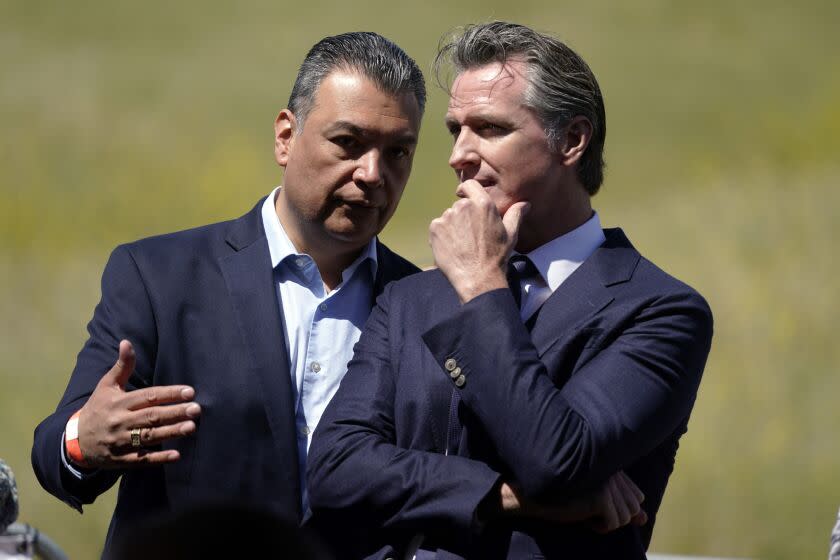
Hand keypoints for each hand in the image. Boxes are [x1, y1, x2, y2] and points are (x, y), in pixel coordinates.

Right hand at [74, 340, 200, 467]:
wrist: (75, 441)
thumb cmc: (98, 408)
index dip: (169, 394)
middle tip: (196, 409)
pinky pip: (142, 459)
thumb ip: (122, 366)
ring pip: (149, 437)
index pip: (148, 396)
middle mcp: (120, 421)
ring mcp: (120, 442)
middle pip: (151, 416)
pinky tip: (177, 456)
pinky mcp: (121, 459)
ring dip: (171, 432)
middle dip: (174, 412)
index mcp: (119, 402)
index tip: (189, 391)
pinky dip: (158, 458)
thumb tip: (127, 342)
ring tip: (191, 428)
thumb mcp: (106, 386)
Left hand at [429, 180, 529, 302]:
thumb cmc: (496, 256)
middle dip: (464, 216)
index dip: (470, 192)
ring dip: (453, 226)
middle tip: (471, 234)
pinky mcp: (435, 228)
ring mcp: (447, 217)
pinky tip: (452, 247)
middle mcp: (463, 206)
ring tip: (462, 244)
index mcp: (483, 204)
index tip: (471, 203)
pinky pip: (437, 227)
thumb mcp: (511, 235)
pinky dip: (442, 235)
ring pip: (448, 216)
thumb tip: (525, 204)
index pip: (470, 185)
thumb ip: (515, 214)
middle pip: (460, 205)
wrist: (478, 278)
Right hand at [498, 471, 647, 531]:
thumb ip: (621, 505)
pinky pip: (613, 523)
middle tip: (591, 511)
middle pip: (634, 508)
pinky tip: (583, 517)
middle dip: (615, 516)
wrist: (535, 495)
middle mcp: (612, 471)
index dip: (623, 508)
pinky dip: (599, 527)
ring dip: (606, 522)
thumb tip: (644, 519)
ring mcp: (607, 483)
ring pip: (625, 517)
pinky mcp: (601, 496)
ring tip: (586, 512)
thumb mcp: (596, 501)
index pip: (637, 495)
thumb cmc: (564, 495)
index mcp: (612, 466)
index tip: (600, 507)